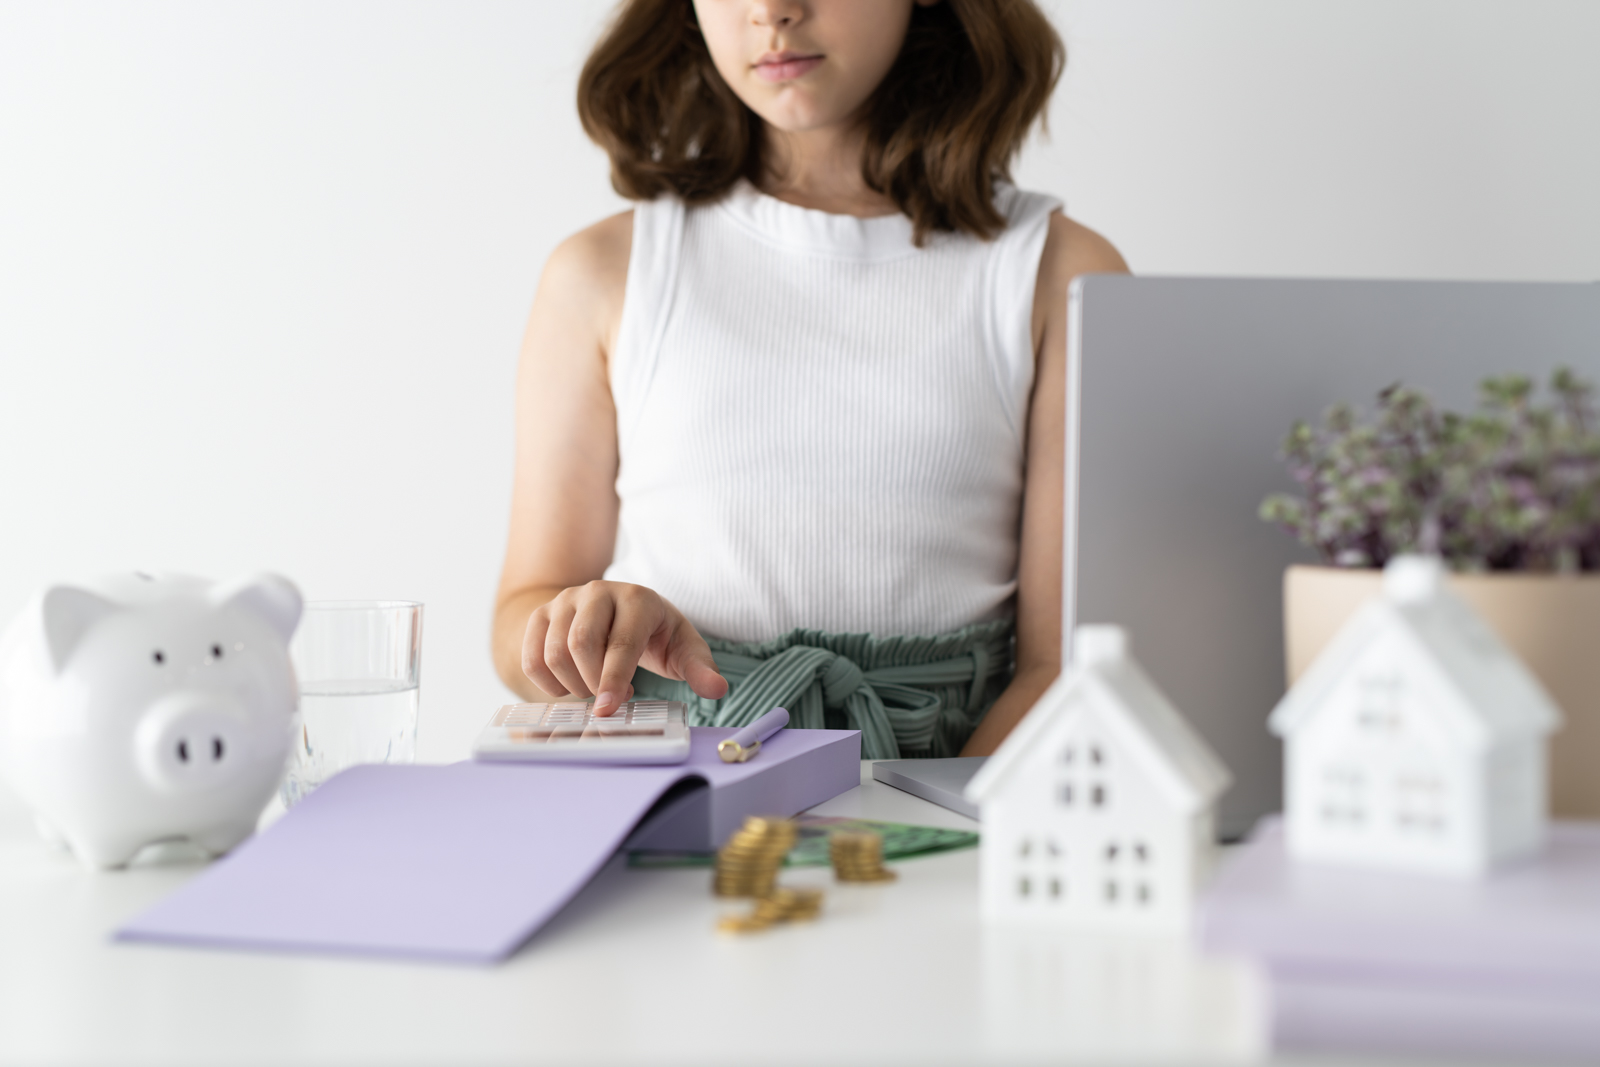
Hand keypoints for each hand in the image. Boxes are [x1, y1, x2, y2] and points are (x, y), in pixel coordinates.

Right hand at [521, 581, 727, 715]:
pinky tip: (568, 687)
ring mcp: (566, 601)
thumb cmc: (654, 633)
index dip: (614, 679)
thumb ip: (700, 668)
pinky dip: (545, 682)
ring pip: (553, 652)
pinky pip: (531, 655)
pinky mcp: (541, 614)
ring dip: (570, 685)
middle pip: (580, 644)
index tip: (608, 710)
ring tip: (594, 689)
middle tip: (608, 700)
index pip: (622, 642)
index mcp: (637, 598)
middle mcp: (598, 592)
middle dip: (592, 683)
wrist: (614, 609)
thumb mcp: (683, 647)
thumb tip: (717, 689)